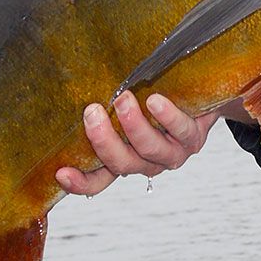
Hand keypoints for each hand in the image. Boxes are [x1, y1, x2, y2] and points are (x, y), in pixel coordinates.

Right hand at [55, 92, 226, 195]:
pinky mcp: (193, 138)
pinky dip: (167, 116)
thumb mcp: (125, 105)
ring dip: (133, 126)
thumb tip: (69, 78)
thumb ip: (104, 105)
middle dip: (104, 140)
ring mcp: (171, 153)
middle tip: (92, 112)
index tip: (60, 172)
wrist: (200, 96)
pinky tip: (155, 101)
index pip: (98, 179)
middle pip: (121, 164)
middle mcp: (146, 161)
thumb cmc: (155, 97)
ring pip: (149, 149)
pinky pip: (180, 131)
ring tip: (123, 100)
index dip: (80, 181)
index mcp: (125, 157)